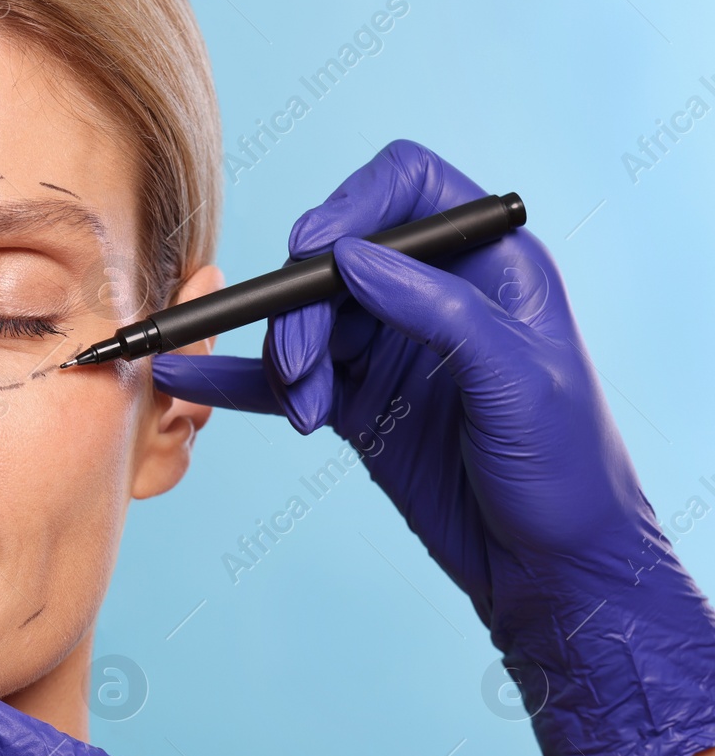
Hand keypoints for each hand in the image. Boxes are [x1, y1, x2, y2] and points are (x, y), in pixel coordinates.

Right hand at [153, 138, 714, 755]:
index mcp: (489, 265)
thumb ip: (438, 310)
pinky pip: (286, 379)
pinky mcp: (358, 402)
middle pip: (336, 258)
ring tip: (304, 413)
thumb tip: (353, 258)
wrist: (550, 568)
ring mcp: (390, 349)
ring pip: (306, 321)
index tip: (315, 254)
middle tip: (302, 367)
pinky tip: (189, 379)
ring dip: (286, 360)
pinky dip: (238, 380)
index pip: (408, 187)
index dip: (353, 205)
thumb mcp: (517, 380)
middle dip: (305, 306)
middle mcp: (433, 295)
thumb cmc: (566, 470)